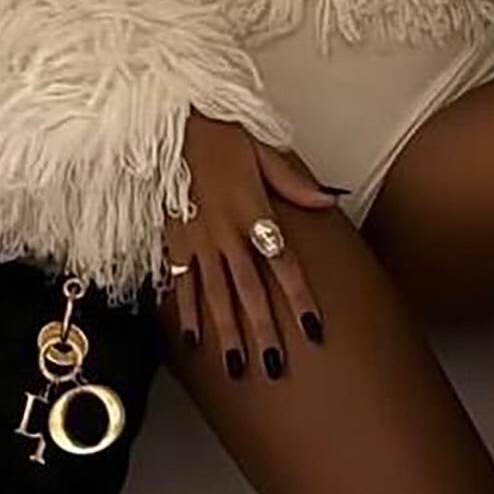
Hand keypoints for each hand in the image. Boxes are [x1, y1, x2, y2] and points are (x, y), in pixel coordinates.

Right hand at [166, 110, 344, 379]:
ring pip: (216, 297)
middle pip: (251, 291)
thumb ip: (293, 183)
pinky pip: (181, 284)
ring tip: (237, 367)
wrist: (165, 126)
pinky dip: (186, 314)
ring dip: (228, 334)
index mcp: (254, 213)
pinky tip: (194, 343)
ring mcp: (198, 243)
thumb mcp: (260, 151)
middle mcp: (227, 235)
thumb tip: (327, 200)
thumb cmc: (217, 135)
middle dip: (264, 331)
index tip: (313, 329)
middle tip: (275, 367)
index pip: (284, 264)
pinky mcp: (173, 243)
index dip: (300, 298)